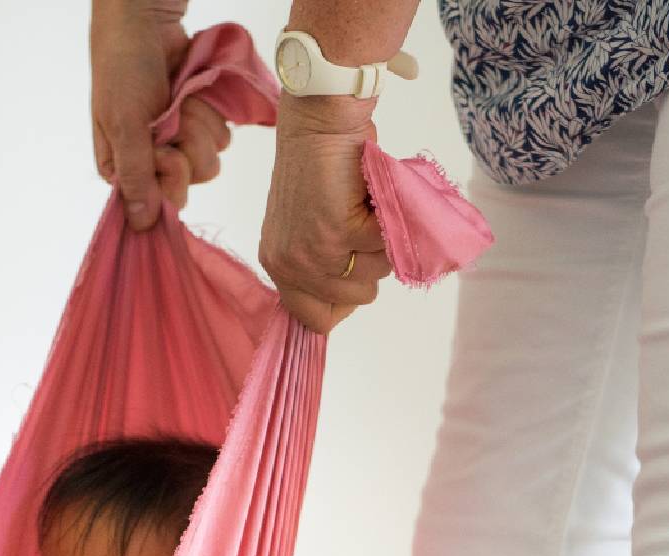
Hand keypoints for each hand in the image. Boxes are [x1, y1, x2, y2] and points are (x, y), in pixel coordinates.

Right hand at [89, 0, 231, 229]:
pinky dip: (212, 110)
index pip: (158, 202)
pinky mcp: (199, 121)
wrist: (145, 21)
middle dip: (188, 144)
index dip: (169, 177)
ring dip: (201, 123)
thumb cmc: (123, 67)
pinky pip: (222, 134)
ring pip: (211, 158)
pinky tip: (193, 90)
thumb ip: (136, 176)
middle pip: (191, 180)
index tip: (164, 151)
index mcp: (123, 169)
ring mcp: (178, 141)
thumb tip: (140, 225)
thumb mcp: (125, 124)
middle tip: (171, 114)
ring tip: (179, 96)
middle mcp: (151, 161)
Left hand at [260, 95, 390, 332]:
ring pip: (375, 272)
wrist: (320, 122)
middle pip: (355, 297)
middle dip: (370, 262)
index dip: (344, 300)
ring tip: (362, 204)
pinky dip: (390, 219)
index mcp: (279, 265)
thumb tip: (357, 291)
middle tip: (360, 221)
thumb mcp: (312, 226)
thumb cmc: (322, 167)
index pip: (314, 319)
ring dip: (382, 238)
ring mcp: (312, 252)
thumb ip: (326, 263)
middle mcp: (290, 265)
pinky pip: (386, 245)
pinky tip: (369, 195)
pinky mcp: (337, 232)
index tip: (357, 270)